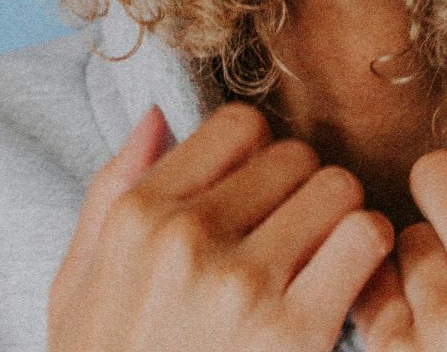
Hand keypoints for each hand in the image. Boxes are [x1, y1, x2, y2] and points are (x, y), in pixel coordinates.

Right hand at [48, 102, 394, 351]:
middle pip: (296, 155)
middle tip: (296, 241)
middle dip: (304, 193)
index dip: (258, 157)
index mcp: (137, 217)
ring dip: (342, 222)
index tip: (258, 199)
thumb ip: (110, 193)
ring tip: (324, 265)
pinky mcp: (295, 332)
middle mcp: (187, 237)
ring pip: (338, 188)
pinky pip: (366, 240)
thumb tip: (156, 115)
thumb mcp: (75, 287)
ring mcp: (243, 283)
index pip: (237, 126)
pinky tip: (347, 292)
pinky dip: (370, 259)